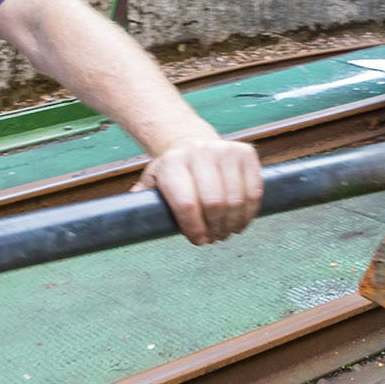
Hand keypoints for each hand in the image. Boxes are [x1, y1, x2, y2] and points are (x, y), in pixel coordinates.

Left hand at [133, 136, 262, 245]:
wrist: (191, 142)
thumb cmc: (171, 172)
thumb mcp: (152, 183)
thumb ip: (142, 202)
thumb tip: (129, 222)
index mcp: (172, 163)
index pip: (187, 204)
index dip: (194, 229)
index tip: (198, 241)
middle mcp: (199, 153)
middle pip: (214, 204)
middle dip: (215, 229)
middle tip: (214, 238)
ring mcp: (225, 151)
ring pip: (236, 200)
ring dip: (233, 224)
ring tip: (226, 232)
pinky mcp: (246, 153)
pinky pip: (254, 191)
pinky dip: (249, 212)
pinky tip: (240, 221)